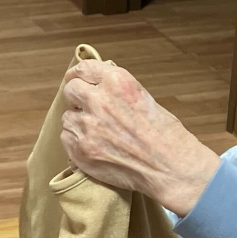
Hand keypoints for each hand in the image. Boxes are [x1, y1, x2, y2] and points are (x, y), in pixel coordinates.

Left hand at [59, 61, 221, 215]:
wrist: (169, 168)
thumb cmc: (164, 135)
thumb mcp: (143, 97)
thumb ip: (115, 90)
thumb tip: (94, 86)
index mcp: (116, 82)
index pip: (83, 69)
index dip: (78, 75)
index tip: (77, 79)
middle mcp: (98, 100)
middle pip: (71, 90)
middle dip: (77, 98)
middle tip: (88, 109)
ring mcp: (86, 126)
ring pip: (68, 117)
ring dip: (79, 123)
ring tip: (100, 134)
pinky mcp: (80, 149)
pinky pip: (67, 138)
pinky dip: (77, 142)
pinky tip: (96, 147)